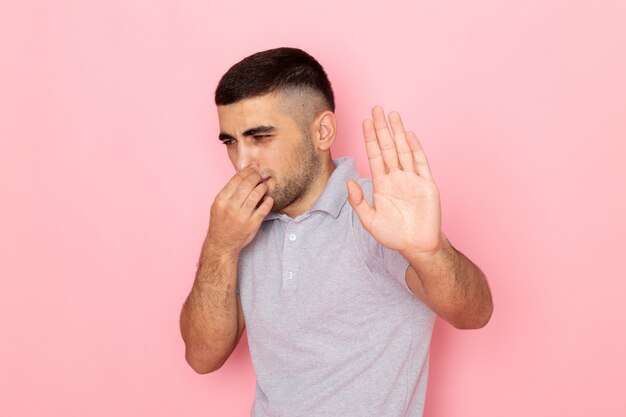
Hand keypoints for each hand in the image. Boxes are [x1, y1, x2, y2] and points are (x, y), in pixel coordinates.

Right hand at [205, 166, 273, 254]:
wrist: (222, 244)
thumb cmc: (221, 222)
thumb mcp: (218, 205)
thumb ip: (229, 191)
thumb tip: (244, 174)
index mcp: (221, 201)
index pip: (236, 180)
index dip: (246, 171)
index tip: (253, 168)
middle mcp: (230, 208)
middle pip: (247, 184)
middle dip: (256, 176)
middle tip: (261, 175)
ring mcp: (242, 217)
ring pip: (257, 194)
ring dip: (263, 186)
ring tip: (264, 185)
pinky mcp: (253, 224)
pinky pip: (264, 208)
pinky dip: (268, 200)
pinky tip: (268, 198)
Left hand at [347, 106, 442, 256]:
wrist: (417, 246)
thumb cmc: (393, 235)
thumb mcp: (369, 221)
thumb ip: (358, 202)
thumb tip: (348, 183)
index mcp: (382, 184)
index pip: (374, 155)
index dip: (369, 138)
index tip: (364, 122)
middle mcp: (397, 177)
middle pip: (388, 147)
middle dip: (382, 128)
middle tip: (376, 109)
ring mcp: (412, 179)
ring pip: (403, 150)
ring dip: (398, 132)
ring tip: (392, 114)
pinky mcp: (427, 184)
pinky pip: (421, 162)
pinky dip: (415, 148)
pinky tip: (409, 135)